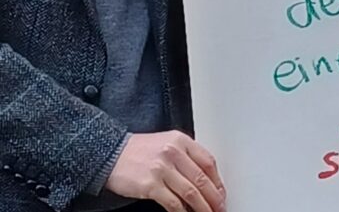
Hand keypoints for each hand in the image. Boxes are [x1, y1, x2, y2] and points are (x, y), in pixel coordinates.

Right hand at [105, 131, 226, 211]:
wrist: (110, 153)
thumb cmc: (139, 150)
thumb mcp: (167, 143)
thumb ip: (186, 155)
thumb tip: (206, 178)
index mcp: (182, 140)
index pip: (208, 162)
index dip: (218, 181)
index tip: (222, 193)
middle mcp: (174, 152)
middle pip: (202, 179)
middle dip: (214, 198)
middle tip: (220, 208)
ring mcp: (162, 168)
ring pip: (190, 193)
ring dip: (202, 208)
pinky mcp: (150, 185)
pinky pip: (173, 203)